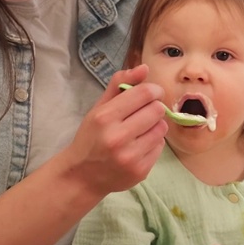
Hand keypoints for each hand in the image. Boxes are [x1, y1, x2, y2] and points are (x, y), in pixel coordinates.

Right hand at [54, 65, 167, 197]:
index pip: (144, 93)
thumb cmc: (91, 138)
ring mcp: (130, 156)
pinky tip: (139, 146)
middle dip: (154, 108)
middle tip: (144, 113)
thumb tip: (144, 68)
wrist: (81, 176)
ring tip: (141, 130)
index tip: (151, 94)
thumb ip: (119, 85)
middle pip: (157, 110)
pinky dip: (153, 143)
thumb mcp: (98, 108)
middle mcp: (117, 137)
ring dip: (155, 126)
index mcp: (105, 117)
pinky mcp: (140, 171)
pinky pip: (160, 147)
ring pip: (162, 128)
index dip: (153, 90)